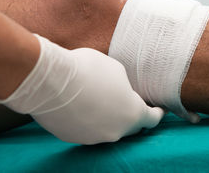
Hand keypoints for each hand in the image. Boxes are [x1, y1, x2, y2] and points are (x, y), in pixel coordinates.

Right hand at [0, 36, 164, 144]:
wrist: (50, 81)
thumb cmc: (89, 70)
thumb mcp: (117, 70)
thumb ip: (125, 85)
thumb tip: (120, 91)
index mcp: (132, 114)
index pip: (151, 119)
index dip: (156, 114)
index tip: (158, 110)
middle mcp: (116, 131)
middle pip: (129, 125)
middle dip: (130, 114)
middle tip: (126, 101)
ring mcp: (93, 137)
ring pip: (106, 127)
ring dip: (106, 116)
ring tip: (97, 98)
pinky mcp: (73, 138)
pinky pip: (86, 129)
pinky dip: (87, 120)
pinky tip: (80, 105)